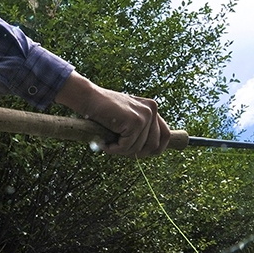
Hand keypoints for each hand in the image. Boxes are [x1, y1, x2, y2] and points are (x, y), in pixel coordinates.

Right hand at [55, 72, 170, 157]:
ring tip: (108, 143)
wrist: (88, 98)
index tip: (140, 154)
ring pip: (138, 148)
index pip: (165, 135)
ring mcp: (145, 115)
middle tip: (118, 149)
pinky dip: (114, 149)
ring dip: (121, 151)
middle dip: (136, 153)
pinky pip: (127, 146)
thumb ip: (140, 129)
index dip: (156, 149)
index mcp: (152, 108)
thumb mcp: (126, 118)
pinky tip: (105, 143)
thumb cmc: (103, 111)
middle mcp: (152, 110)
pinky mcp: (135, 121)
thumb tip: (153, 151)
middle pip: (154, 145)